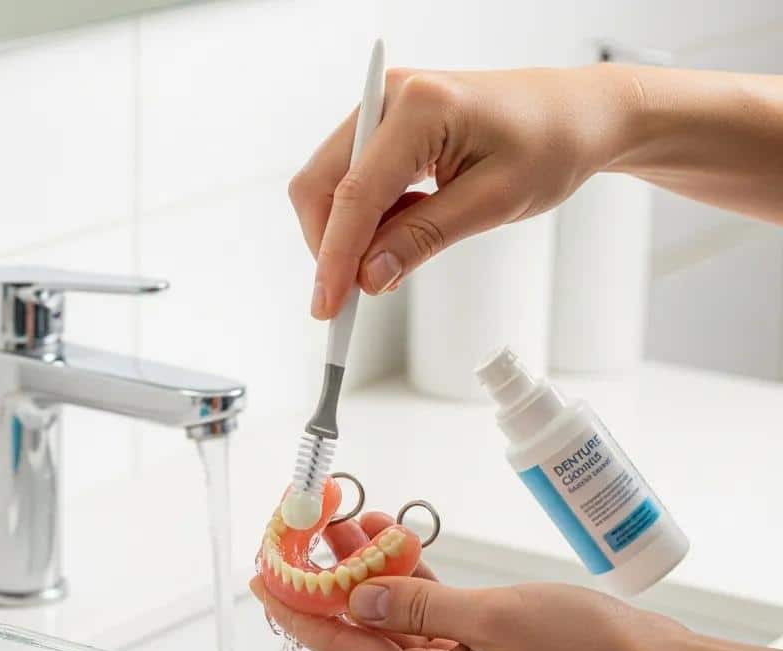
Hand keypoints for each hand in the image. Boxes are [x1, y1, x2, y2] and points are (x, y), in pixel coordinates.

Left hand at [251, 510, 690, 650]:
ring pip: (396, 619)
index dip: (296, 611)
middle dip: (331, 581)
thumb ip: (417, 605)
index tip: (260, 578)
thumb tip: (358, 597)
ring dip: (372, 572)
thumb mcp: (492, 619)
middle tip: (303, 534)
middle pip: (362, 633)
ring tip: (347, 521)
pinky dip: (413, 581)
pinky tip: (397, 540)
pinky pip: (431, 618)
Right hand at [291, 64, 630, 318]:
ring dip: (350, 235)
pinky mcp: (386, 128)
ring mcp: (383, 110)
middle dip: (331, 246)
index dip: (334, 257)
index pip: (355, 195)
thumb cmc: (549, 144)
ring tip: (399, 257)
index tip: (327, 307)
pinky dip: (367, 220)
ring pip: (330, 187)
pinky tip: (406, 228)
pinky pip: (353, 183)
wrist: (576, 115)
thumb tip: (368, 277)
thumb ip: (423, 239)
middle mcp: (390, 98)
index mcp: (420, 107)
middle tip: (353, 296)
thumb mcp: (492, 202)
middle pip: (321, 185)